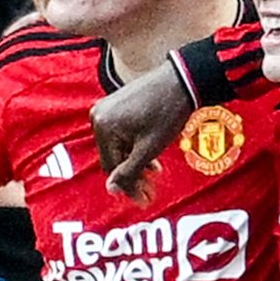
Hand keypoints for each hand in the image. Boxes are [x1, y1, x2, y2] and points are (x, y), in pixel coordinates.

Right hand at [91, 60, 192, 200]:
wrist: (181, 81)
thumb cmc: (166, 113)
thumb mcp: (148, 149)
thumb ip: (128, 171)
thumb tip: (110, 189)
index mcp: (102, 127)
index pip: (111, 167)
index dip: (128, 187)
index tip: (143, 200)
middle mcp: (98, 116)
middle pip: (113, 157)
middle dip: (133, 175)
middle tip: (150, 191)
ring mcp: (107, 108)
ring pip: (119, 146)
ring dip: (135, 161)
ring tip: (155, 172)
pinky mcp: (117, 103)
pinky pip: (121, 133)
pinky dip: (134, 146)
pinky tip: (150, 155)